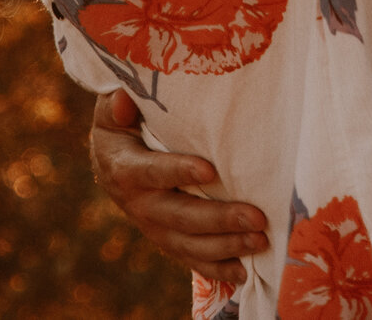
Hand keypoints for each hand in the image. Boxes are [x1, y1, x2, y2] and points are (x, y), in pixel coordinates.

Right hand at [89, 89, 267, 282]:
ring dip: (225, 245)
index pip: (150, 172)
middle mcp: (137, 203)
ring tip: (260, 240)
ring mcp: (152, 225)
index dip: (177, 172)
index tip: (210, 171)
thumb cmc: (123, 122)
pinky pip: (190, 258)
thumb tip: (121, 100)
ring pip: (188, 243)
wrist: (111, 158)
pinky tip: (243, 271)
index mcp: (124, 167)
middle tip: (256, 218)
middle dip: (219, 219)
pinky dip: (216, 268)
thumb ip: (118, 104)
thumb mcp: (114, 109)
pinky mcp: (166, 238)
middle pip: (178, 216)